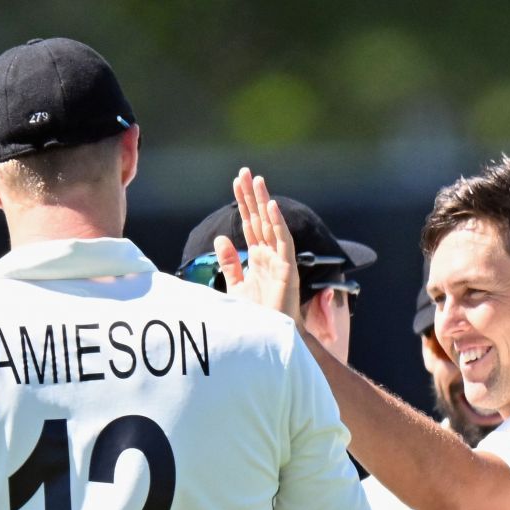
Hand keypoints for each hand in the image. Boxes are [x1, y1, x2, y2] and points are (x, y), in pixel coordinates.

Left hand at [218, 168, 301, 321]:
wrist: (269, 338)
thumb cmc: (257, 316)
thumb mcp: (236, 286)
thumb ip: (229, 263)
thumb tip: (220, 238)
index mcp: (259, 257)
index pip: (250, 223)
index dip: (243, 203)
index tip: (236, 182)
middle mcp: (270, 255)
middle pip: (259, 219)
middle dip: (252, 196)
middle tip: (245, 172)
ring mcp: (280, 261)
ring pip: (271, 225)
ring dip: (264, 202)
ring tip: (257, 180)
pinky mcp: (288, 269)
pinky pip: (283, 242)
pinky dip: (278, 224)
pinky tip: (271, 207)